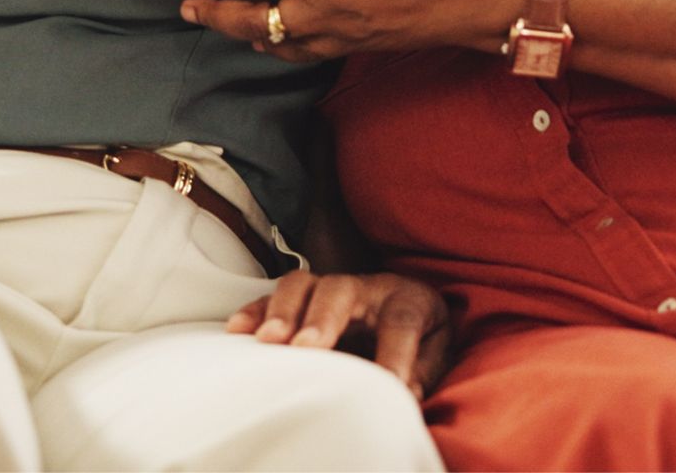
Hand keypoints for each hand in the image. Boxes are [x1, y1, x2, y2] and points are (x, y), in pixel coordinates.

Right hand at [227, 270, 451, 399]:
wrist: (409, 305)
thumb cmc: (420, 334)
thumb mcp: (436, 351)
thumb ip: (423, 370)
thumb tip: (403, 391)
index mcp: (407, 299)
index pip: (401, 322)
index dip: (395, 354)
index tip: (389, 384)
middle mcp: (366, 287)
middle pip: (341, 290)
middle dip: (322, 318)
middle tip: (307, 347)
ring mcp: (331, 288)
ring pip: (302, 284)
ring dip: (283, 310)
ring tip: (268, 341)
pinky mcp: (304, 298)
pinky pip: (273, 295)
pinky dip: (255, 311)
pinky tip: (239, 331)